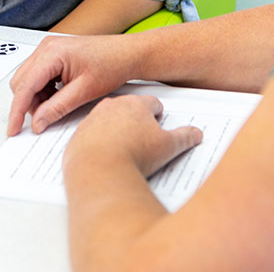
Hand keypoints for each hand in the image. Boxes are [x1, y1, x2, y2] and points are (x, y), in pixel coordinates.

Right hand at [7, 34, 139, 135]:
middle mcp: (46, 47)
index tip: (13, 128)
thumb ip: (57, 108)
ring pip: (27, 79)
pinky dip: (43, 90)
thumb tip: (38, 121)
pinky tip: (60, 95)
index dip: (17, 110)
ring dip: (37, 97)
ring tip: (59, 104)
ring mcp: (48, 49)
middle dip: (29, 104)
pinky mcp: (53, 53)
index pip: (25, 86)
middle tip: (45, 118)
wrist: (127, 54)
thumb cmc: (112, 64)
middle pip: (21, 82)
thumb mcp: (84, 92)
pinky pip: (37, 75)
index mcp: (52, 53)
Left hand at [64, 94, 202, 177]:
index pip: (151, 102)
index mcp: (135, 105)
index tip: (158, 120)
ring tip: (123, 147)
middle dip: (135, 119)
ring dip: (114, 129)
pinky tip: (104, 156)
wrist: (99, 171)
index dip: (157, 113)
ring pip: (105, 120)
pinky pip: (89, 136)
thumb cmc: (133, 155)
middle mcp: (111, 107)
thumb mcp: (168, 147)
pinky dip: (97, 143)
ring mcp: (92, 120)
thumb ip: (184, 137)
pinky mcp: (78, 136)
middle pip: (127, 108)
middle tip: (142, 134)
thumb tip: (195, 133)